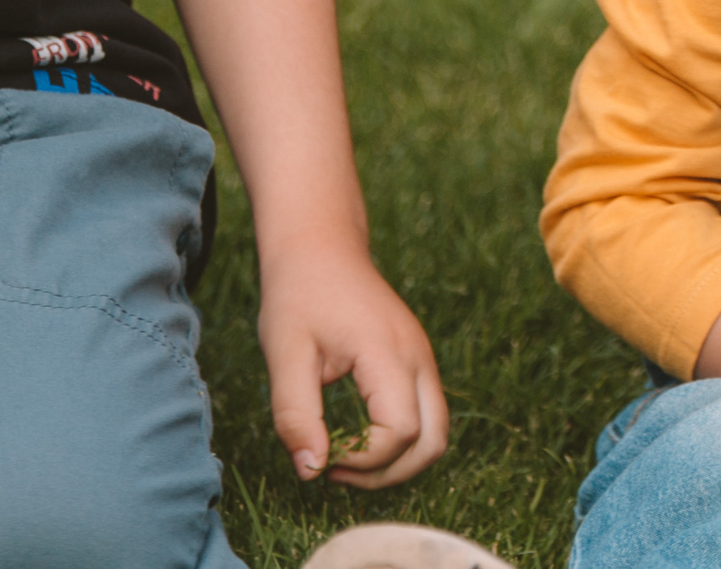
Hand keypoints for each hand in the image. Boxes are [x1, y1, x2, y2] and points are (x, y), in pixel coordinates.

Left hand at [258, 240, 449, 488]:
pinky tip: (356, 437)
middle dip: (389, 474)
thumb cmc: (298, 296)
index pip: (399, 432)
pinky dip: (399, 441)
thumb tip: (311, 471)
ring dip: (397, 462)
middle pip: (433, 442)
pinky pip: (425, 415)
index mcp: (388, 353)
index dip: (362, 460)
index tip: (321, 453)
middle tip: (338, 473)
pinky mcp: (417, 361)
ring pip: (436, 433)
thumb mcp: (284, 354)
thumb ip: (295, 415)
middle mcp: (418, 357)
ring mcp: (423, 358)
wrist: (322, 247)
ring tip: (346, 460)